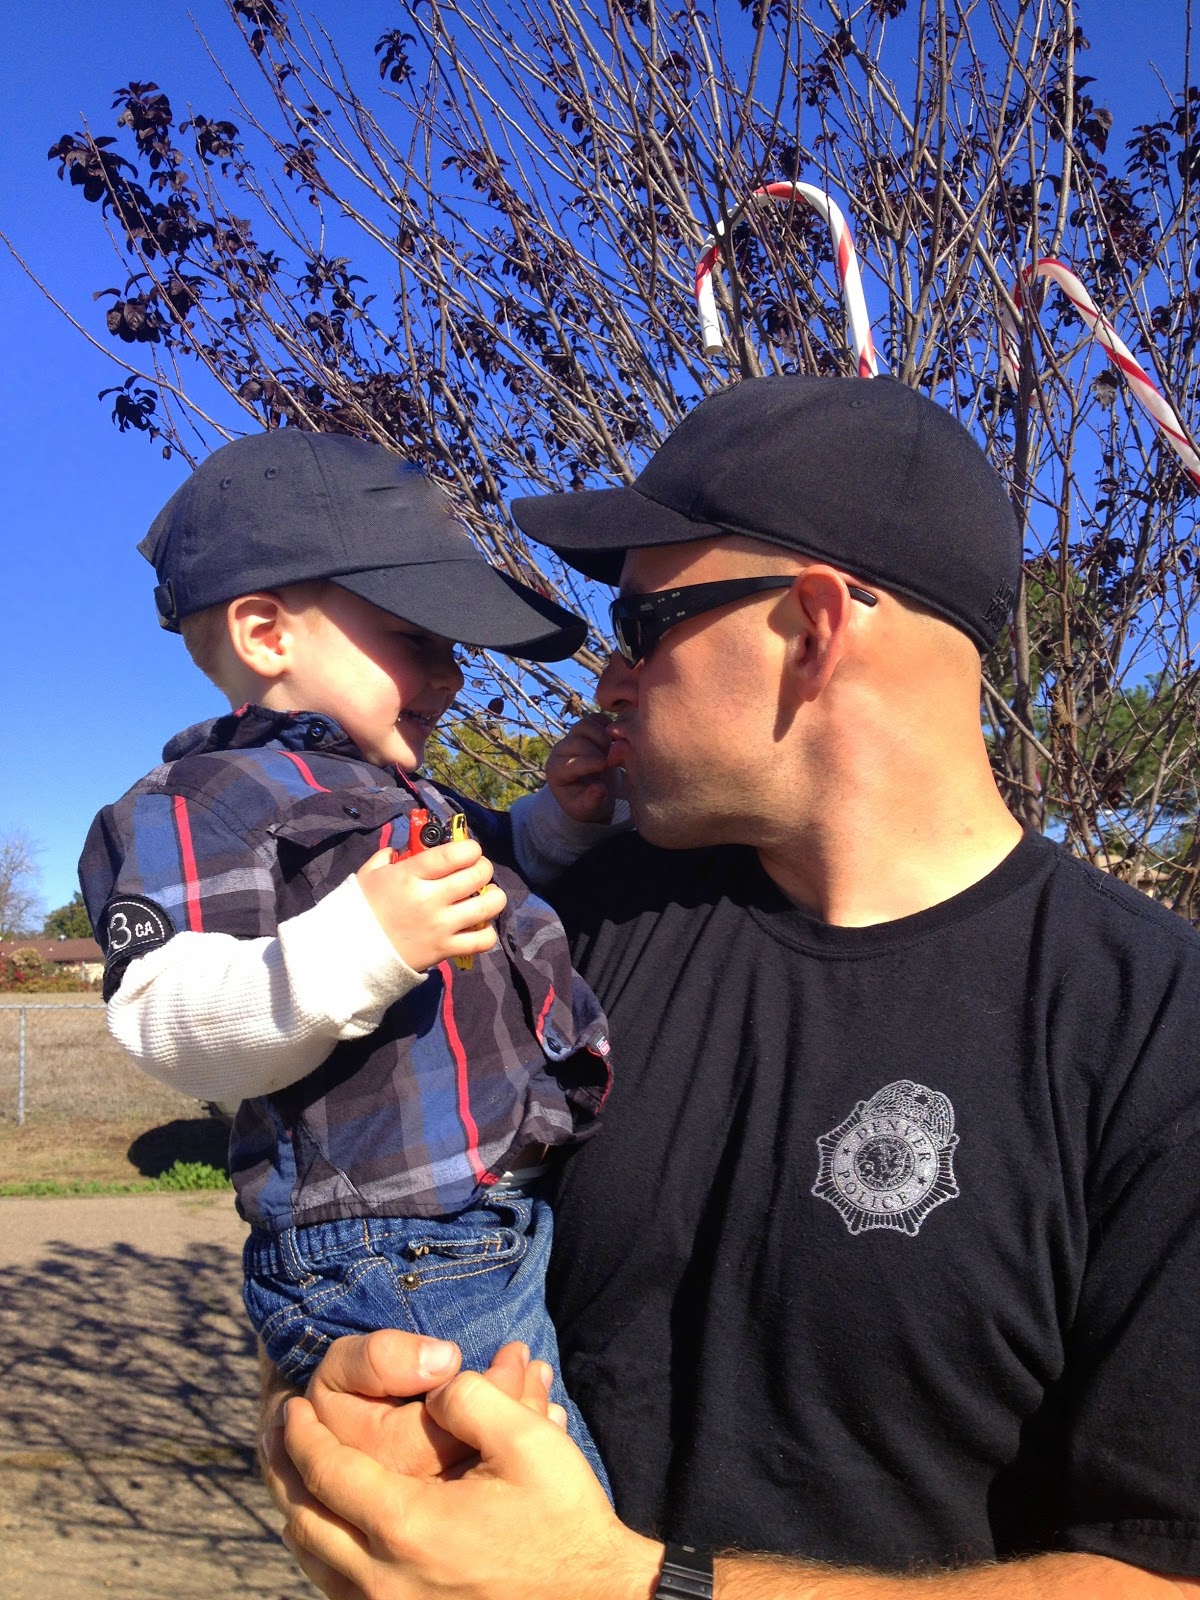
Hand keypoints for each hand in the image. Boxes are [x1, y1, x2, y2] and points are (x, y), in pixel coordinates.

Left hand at [262, 1334, 573, 1599]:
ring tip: (292, 1477)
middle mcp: (384, 1578)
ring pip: (314, 1565)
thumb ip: (471, 1398)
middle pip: (304, 1522)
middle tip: (277, 1434)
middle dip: (285, 1473)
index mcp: (407, 1525)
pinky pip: (339, 1591)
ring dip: (297, 1513)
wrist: (593, 1598)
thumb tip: (434, 1385)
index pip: (327, 1473)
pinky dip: (322, 1555)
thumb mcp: (528, 1441)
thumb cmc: (562, 1518)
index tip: (292, 1406)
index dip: (303, 1436)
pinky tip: (331, 1529)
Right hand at [357, 840, 505, 970]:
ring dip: (495, 897)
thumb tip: (402, 848)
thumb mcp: (369, 874)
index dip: (471, 848)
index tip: (469, 851)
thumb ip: (387, 857)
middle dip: (484, 868)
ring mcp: (441, 926)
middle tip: (478, 871)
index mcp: (410, 875)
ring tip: (488, 895)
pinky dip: (488, 933)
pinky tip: (481, 926)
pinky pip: (482, 941)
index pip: (455, 854)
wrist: (352, 952)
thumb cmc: (362, 909)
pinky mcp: (445, 950)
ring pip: (488, 906)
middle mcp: (430, 898)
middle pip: (477, 875)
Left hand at [545, 714, 621, 824]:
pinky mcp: (584, 730)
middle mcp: (560, 751)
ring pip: (585, 725)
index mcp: (556, 771)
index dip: (591, 763)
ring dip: (603, 736)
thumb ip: (592, 801)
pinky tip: (614, 741)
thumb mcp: (587, 809)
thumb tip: (600, 789)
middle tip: (611, 763)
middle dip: (599, 751)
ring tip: (611, 751)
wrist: (589, 792)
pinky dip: (608, 725)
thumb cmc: (586, 803)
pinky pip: (595, 719)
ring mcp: (571, 737)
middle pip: (579, 741)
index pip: (571, 761)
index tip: (606, 768)